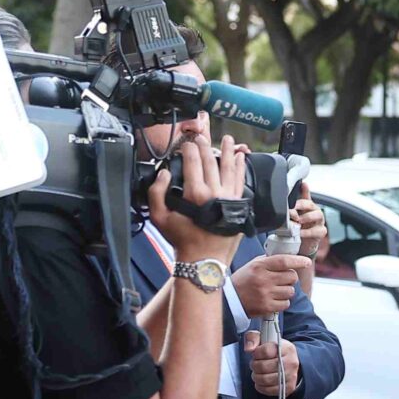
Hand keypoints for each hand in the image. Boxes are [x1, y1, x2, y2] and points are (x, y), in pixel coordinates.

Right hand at [150, 118, 242, 262]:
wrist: (204, 260)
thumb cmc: (182, 240)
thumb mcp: (160, 218)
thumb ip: (156, 192)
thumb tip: (164, 173)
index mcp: (196, 194)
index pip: (193, 162)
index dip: (188, 149)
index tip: (186, 144)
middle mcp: (215, 193)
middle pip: (211, 162)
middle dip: (205, 146)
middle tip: (201, 137)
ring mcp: (230, 198)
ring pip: (230, 168)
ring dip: (228, 152)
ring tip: (229, 139)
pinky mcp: (239, 205)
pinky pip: (240, 181)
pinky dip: (241, 168)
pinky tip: (241, 158)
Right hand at [232, 251, 311, 317]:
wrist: (230, 300)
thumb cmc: (243, 281)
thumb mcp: (252, 265)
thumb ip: (269, 261)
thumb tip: (288, 257)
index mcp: (259, 266)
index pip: (283, 261)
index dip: (298, 261)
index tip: (306, 262)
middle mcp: (263, 279)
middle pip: (291, 276)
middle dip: (291, 278)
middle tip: (283, 279)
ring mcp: (265, 294)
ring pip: (290, 291)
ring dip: (287, 290)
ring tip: (276, 290)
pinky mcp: (267, 307)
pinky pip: (286, 303)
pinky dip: (283, 302)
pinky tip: (274, 299)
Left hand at [244, 329, 299, 396]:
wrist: (289, 361)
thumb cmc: (274, 350)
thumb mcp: (264, 338)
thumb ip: (253, 338)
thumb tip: (249, 349)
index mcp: (286, 348)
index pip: (266, 351)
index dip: (256, 353)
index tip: (256, 354)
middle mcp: (291, 362)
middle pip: (264, 367)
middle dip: (254, 366)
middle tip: (254, 364)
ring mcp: (291, 376)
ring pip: (265, 380)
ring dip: (256, 377)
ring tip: (257, 373)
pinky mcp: (289, 387)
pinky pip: (269, 390)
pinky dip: (261, 387)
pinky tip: (260, 381)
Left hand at [293, 188, 329, 261]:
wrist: (303, 244)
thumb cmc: (299, 228)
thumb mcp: (292, 218)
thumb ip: (289, 209)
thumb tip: (284, 199)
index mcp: (307, 206)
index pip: (306, 195)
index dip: (305, 189)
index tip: (303, 184)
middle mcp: (314, 211)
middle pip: (311, 204)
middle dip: (302, 205)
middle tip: (293, 208)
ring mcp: (319, 221)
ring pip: (318, 215)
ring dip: (307, 217)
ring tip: (298, 221)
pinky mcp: (321, 232)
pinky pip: (316, 231)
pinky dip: (307, 232)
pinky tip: (300, 232)